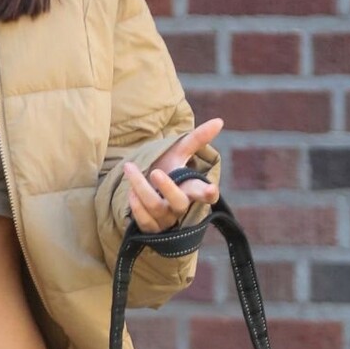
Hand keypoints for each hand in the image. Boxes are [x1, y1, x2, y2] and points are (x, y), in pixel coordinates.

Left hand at [125, 117, 223, 231]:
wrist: (143, 184)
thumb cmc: (166, 168)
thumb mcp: (179, 152)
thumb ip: (197, 138)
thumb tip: (219, 121)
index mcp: (190, 188)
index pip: (205, 194)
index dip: (208, 193)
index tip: (210, 190)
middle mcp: (180, 205)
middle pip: (179, 202)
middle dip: (168, 189)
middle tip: (156, 172)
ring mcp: (165, 218)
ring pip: (156, 207)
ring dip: (141, 188)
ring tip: (129, 169)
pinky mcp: (151, 227)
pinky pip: (145, 222)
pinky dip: (136, 207)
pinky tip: (130, 192)